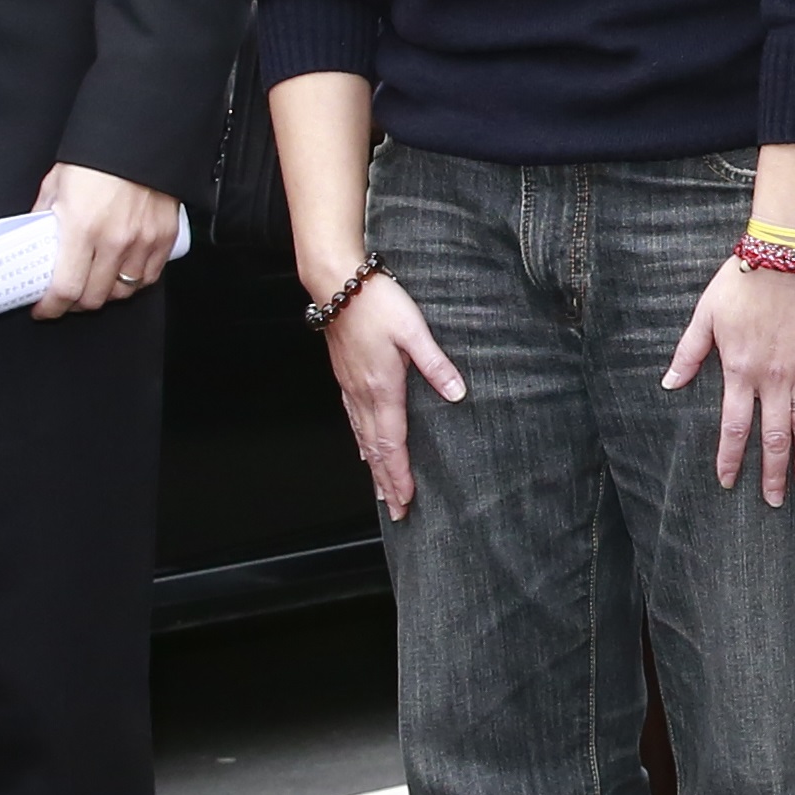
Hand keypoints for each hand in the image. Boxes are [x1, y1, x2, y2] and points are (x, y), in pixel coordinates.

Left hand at [30, 163, 182, 315]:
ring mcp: (143, 241)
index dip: (52, 307)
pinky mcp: (164, 238)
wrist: (138, 135)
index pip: (66, 288)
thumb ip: (44, 215)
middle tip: (67, 296)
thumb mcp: (57, 183)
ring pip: (123, 292)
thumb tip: (32, 238)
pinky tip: (122, 273)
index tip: (44, 309)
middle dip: (76, 304)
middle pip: (94, 298)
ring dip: (106, 294)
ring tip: (95, 283)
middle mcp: (114, 240)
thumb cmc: (97, 155)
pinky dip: (134, 282)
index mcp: (81, 227)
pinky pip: (148, 277)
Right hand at [315, 266, 463, 518]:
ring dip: (374, 468)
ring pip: (362, 438)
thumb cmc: (376, 302)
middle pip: (376, 449)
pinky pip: (353, 419)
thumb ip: (435, 364)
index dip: (399, 475)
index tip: (407, 500)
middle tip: (397, 512)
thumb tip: (457, 393)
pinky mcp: (345, 377)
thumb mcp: (414, 330)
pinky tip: (364, 448)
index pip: (393, 443)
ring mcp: (350, 386)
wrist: (337, 282)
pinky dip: (361, 442)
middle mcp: (363, 394)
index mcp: (382, 388)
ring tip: (382, 492)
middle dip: (388, 483)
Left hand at [666, 260, 794, 504]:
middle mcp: (773, 379)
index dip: (731, 459)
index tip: (728, 481)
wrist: (785, 256)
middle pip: (773, 438)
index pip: (735, 428)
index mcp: (740, 372)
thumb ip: (688, 354)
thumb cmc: (741, 283)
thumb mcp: (705, 316)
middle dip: (772, 473)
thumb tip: (669, 384)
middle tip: (775, 501)